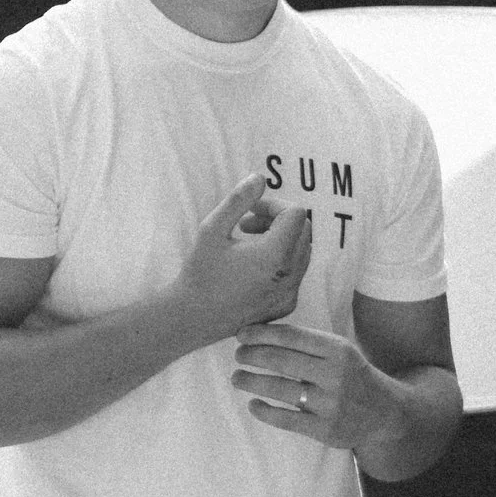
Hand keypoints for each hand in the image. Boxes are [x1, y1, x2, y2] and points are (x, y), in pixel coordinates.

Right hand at [174, 173, 311, 345]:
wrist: (192, 318)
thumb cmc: (199, 272)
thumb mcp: (212, 229)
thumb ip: (238, 200)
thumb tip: (260, 177)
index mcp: (275, 255)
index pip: (295, 213)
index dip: (273, 205)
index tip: (249, 212)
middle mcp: (289, 276)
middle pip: (303, 230)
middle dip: (278, 220)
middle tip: (246, 225)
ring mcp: (290, 293)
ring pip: (302, 251)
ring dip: (281, 240)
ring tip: (248, 244)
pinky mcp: (286, 305)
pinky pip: (296, 273)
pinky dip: (281, 261)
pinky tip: (253, 267)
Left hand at [231, 317, 378, 449]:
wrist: (384, 413)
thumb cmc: (352, 375)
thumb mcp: (340, 351)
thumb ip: (308, 343)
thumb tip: (260, 333)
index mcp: (338, 350)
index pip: (291, 336)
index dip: (261, 334)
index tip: (241, 334)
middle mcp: (335, 375)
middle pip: (282, 360)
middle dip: (252, 355)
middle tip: (238, 355)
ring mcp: (330, 404)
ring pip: (280, 389)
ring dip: (251, 381)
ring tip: (237, 378)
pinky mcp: (325, 430)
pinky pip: (286, 419)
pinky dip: (264, 411)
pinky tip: (253, 404)